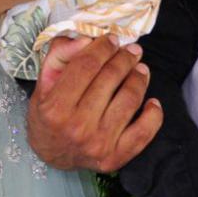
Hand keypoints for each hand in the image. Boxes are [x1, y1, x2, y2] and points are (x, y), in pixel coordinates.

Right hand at [25, 34, 161, 171]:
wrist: (51, 155)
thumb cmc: (47, 114)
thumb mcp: (44, 82)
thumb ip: (60, 55)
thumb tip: (85, 39)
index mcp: (56, 106)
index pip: (86, 66)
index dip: (103, 47)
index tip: (113, 39)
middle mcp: (77, 126)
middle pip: (110, 79)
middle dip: (124, 58)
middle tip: (132, 50)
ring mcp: (99, 143)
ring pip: (129, 100)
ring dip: (139, 78)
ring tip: (141, 68)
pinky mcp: (115, 157)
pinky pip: (144, 132)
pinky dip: (153, 114)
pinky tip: (152, 101)